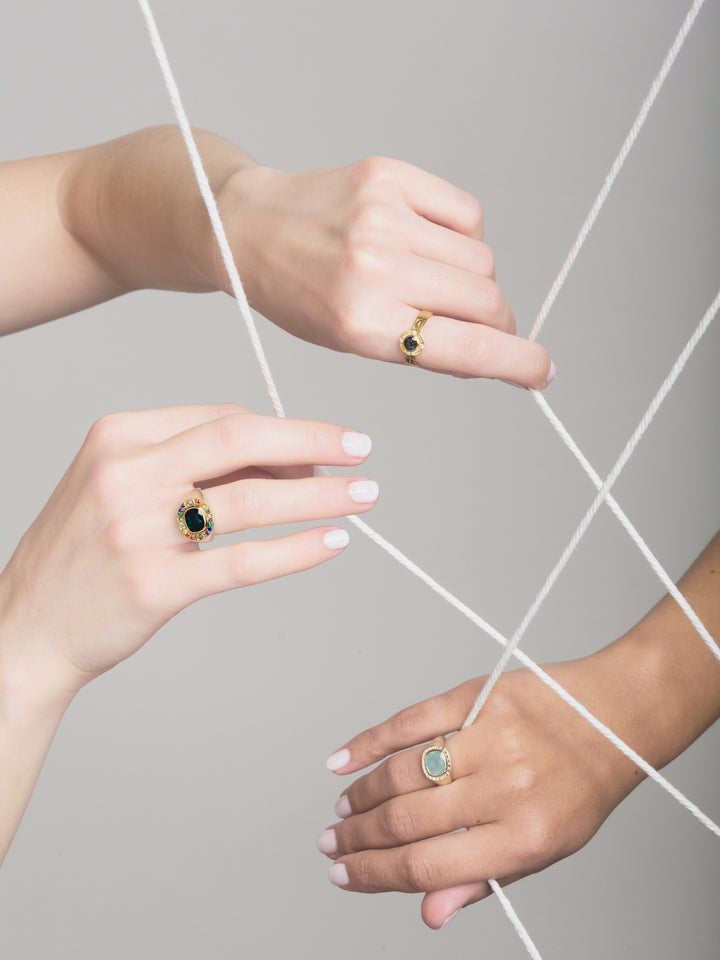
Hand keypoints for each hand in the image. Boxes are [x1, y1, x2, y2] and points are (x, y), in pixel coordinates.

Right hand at [0, 403, 376, 692]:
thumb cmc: (83, 552)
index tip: (321, 451)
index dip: (282, 434)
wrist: (26, 627)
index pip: (221, 418)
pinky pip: (243, 560)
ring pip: (251, 500)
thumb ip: (189, 464)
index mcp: (118, 435)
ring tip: (362, 497)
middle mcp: (126, 473)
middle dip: (312, 442)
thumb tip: (285, 461)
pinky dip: (295, 549)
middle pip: (240, 440)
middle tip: (361, 450)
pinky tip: (331, 542)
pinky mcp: (154, 584)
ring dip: (319, 497)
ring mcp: (138, 529)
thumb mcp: (118, 485)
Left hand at [216, 157, 553, 387]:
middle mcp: (376, 268)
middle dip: (497, 321)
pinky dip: (463, 235)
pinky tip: (429, 241)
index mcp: (362, 324)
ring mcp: (384, 218)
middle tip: (480, 325)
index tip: (543, 372)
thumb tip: (495, 351)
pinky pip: (467, 215)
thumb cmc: (298, 295)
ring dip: (474, 279)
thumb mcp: (351, 341)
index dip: (519, 363)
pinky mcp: (389, 177)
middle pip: (488, 300)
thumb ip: (422, 348)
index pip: (468, 348)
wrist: (246, 228)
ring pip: (482, 259)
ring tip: (431, 278)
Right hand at [318, 659, 649, 928]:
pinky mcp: (479, 696)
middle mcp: (505, 787)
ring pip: (404, 772)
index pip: (428, 866)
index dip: (375, 874)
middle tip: (332, 843)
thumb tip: (428, 913)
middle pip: (408, 819)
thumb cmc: (580, 787)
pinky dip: (371, 742)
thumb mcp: (545, 850)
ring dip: (362, 795)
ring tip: (343, 810)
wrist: (613, 717)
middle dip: (359, 837)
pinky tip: (344, 760)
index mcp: (524, 837)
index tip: (343, 874)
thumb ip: (482, 880)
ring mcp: (490, 737)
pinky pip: (412, 720)